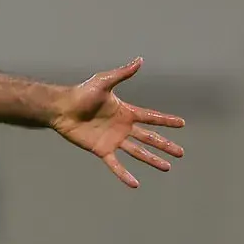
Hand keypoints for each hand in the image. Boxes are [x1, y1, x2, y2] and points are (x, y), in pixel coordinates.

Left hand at [50, 58, 184, 187]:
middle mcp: (122, 127)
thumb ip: (122, 74)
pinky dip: (124, 174)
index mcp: (125, 112)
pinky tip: (135, 184)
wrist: (61, 108)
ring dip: (152, 160)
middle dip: (165, 145)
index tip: (182, 124)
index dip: (166, 121)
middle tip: (180, 153)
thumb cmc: (80, 94)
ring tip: (167, 168)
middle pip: (149, 138)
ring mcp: (113, 140)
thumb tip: (139, 60)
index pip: (151, 117)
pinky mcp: (101, 150)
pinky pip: (115, 164)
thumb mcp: (103, 82)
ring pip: (138, 152)